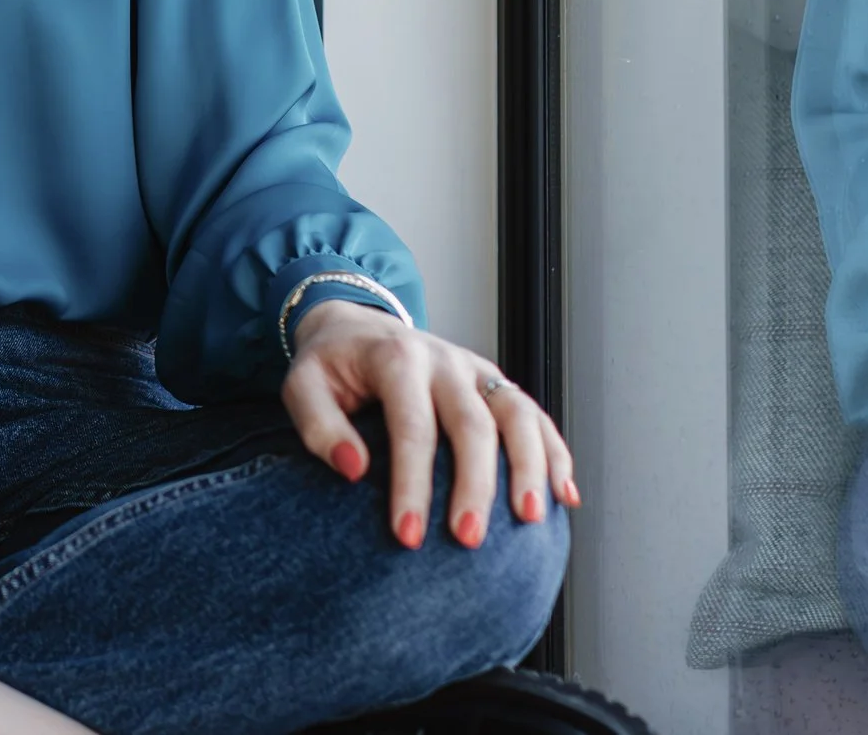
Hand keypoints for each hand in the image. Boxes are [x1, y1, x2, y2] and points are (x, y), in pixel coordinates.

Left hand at [280, 299, 576, 549]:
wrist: (356, 327)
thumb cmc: (331, 366)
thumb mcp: (303, 385)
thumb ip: (318, 424)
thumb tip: (354, 468)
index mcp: (397, 358)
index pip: (412, 425)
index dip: (412, 483)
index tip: (408, 535)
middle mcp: (444, 360)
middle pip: (473, 422)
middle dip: (475, 485)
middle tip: (468, 540)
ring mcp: (476, 370)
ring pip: (518, 412)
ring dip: (530, 466)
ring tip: (531, 516)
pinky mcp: (495, 384)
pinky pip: (535, 415)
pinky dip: (555, 452)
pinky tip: (564, 494)